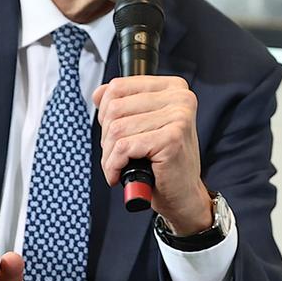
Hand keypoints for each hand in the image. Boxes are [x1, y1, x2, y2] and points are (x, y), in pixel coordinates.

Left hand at [93, 76, 211, 233]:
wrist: (183, 194)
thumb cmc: (163, 162)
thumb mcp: (143, 125)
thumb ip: (123, 104)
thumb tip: (98, 93)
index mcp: (173, 87)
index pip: (119, 86)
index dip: (105, 112)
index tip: (114, 132)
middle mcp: (180, 98)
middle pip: (115, 108)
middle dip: (106, 137)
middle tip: (117, 154)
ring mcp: (178, 117)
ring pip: (117, 129)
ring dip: (109, 155)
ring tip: (119, 166)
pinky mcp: (172, 139)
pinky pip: (123, 147)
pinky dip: (114, 165)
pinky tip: (120, 174)